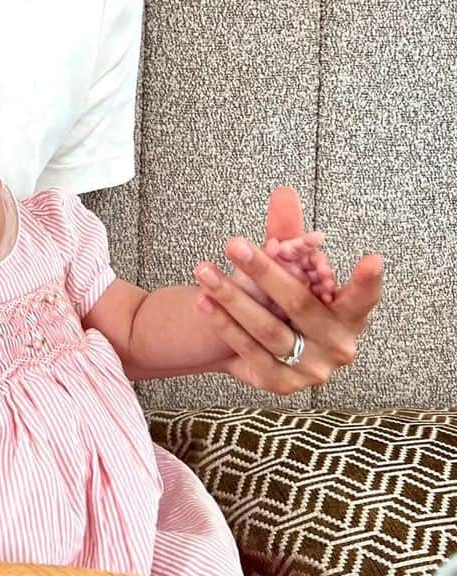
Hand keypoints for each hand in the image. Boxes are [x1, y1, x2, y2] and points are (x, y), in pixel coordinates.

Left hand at [192, 187, 382, 395]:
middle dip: (264, 272)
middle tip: (234, 244)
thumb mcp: (288, 268)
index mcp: (349, 315)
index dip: (368, 281)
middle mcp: (337, 346)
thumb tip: (283, 192)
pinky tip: (203, 301)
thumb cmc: (284, 300)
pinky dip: (224, 324)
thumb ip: (288, 234)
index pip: (363, 298)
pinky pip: (248, 351)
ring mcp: (311, 369)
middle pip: (300, 305)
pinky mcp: (280, 384)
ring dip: (232, 297)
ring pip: (268, 329)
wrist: (256, 347)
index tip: (372, 260)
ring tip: (204, 270)